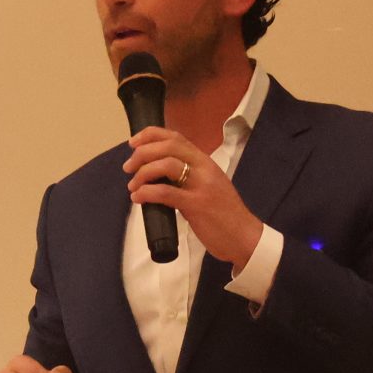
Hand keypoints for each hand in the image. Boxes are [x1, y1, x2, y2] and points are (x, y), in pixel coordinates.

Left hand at [125, 127, 264, 266]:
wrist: (244, 236)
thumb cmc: (224, 215)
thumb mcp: (208, 187)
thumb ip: (188, 178)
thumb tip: (158, 177)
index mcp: (205, 162)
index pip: (176, 137)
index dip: (150, 135)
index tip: (133, 142)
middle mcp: (204, 168)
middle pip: (168, 146)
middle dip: (142, 153)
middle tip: (128, 167)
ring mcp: (201, 185)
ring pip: (166, 165)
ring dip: (142, 172)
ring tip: (133, 186)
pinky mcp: (197, 205)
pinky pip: (165, 193)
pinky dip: (146, 192)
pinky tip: (138, 198)